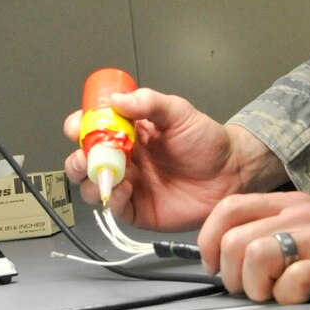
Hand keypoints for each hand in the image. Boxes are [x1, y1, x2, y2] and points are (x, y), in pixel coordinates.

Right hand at [64, 89, 282, 230]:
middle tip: (86, 155)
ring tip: (106, 172)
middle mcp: (124, 159)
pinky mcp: (138, 210)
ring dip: (92, 179)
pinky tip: (123, 189)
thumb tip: (118, 99)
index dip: (79, 127)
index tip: (77, 126)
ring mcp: (129, 185)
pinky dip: (112, 199)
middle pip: (84, 160)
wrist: (232, 172)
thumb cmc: (207, 141)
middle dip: (77, 158)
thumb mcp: (179, 113)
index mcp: (129, 133)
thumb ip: (149, 103)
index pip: (91, 129)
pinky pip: (114, 208)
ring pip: (93, 185)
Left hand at [199, 192, 309, 309]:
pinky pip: (295, 281)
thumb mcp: (307, 235)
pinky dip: (287, 299)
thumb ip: (270, 238)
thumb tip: (221, 262)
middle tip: (251, 292)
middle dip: (232, 275)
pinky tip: (300, 303)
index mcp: (291, 204)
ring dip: (257, 287)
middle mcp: (306, 214)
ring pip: (259, 255)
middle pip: (236, 239)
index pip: (229, 209)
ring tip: (273, 298)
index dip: (209, 244)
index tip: (216, 270)